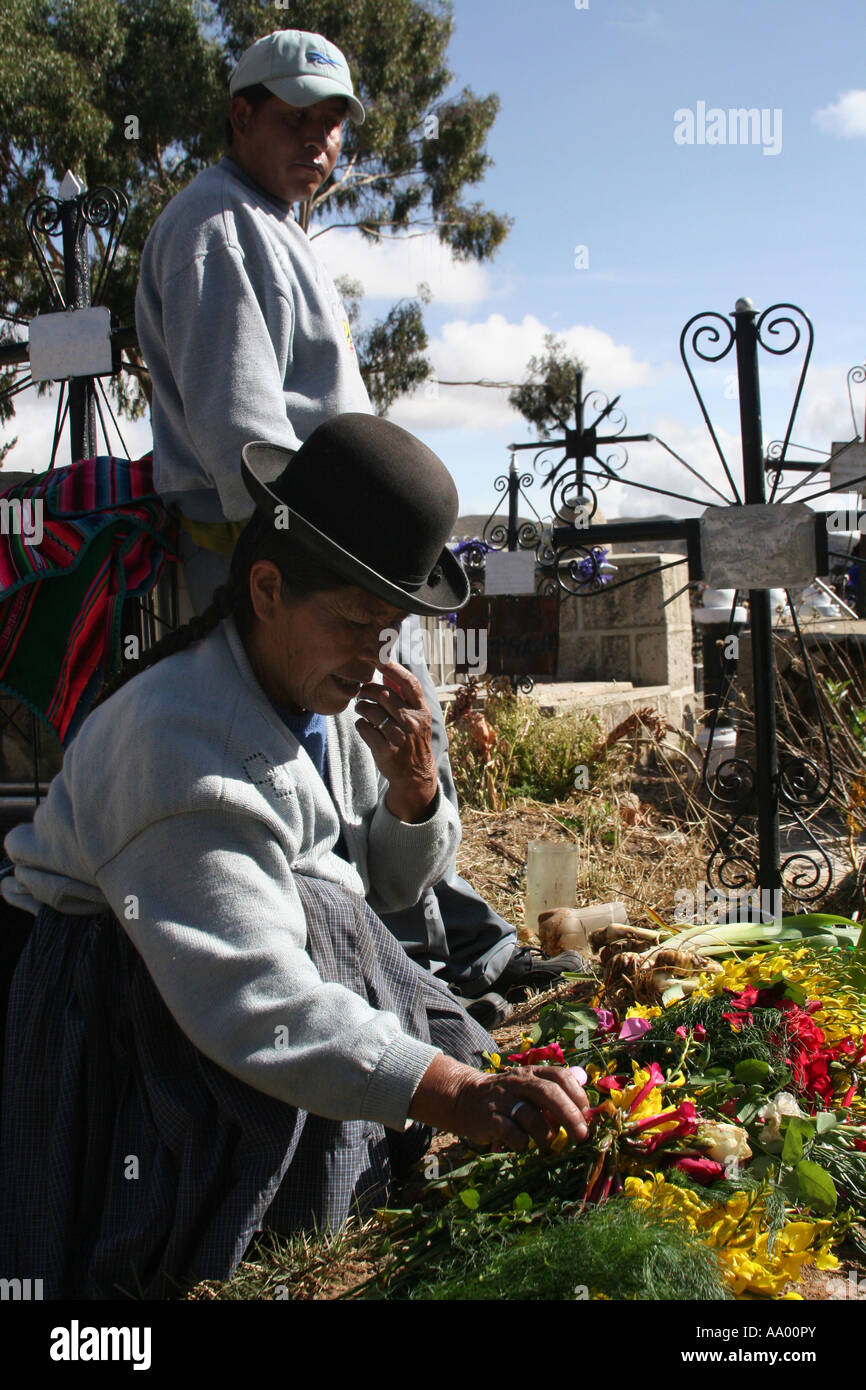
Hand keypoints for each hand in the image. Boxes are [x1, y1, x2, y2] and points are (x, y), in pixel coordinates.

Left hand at [355, 659, 438, 821]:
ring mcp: (399, 737)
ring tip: (361, 709)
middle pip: (384, 695)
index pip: (409, 683)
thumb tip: (387, 672)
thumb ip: (404, 697)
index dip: (393, 669)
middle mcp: (413, 722)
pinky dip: (360, 724)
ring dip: (361, 707)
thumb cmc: (413, 741)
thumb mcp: (418, 719)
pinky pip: (363, 728)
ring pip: (370, 710)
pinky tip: (364, 726)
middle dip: (367, 690)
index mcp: (422, 711)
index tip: (379, 659)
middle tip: (361, 692)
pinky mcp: (386, 750)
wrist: (415, 775)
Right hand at [408, 1054, 590, 1151]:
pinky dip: (523, 1143)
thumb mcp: (527, 1090)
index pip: (559, 1076)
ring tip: (549, 1144)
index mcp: (531, 1073)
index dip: (577, 1094)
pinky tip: (523, 1146)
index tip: (586, 1113)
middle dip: (569, 1115)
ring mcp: (502, 1100)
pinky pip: (511, 1132)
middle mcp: (517, 1082)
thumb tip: (583, 1118)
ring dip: (546, 1134)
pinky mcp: (488, 1118)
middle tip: (582, 1135)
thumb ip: (551, 1100)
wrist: (463, 1098)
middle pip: (548, 1093)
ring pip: (530, 1115)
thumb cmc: (506, 1099)